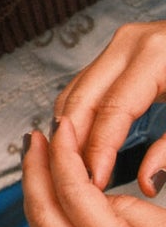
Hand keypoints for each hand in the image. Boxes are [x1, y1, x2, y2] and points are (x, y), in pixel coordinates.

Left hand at [23, 122, 165, 226]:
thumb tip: (94, 194)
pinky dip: (42, 215)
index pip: (74, 194)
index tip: (60, 130)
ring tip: (39, 160)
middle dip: (34, 168)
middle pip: (42, 210)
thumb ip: (132, 210)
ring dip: (33, 190)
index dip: (62, 155)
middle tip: (37, 138)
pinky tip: (47, 196)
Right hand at [53, 20, 165, 190]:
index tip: (95, 181)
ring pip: (75, 93)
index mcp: (155, 55)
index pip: (112, 110)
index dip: (100, 149)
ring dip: (70, 132)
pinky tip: (83, 143)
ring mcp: (119, 45)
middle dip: (73, 142)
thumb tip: (146, 183)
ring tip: (77, 166)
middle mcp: (129, 44)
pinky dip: (78, 117)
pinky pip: (84, 87)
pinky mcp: (116, 52)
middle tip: (77, 179)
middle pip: (81, 99)